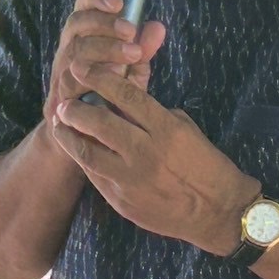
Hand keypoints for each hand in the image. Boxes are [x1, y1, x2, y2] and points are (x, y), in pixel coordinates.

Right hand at [45, 0, 165, 129]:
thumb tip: (157, 26)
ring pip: (74, 51)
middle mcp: (68, 48)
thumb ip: (141, 50)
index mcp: (84, 34)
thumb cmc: (110, 99)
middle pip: (77, 23)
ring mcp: (61, 72)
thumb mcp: (130, 72)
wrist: (83, 140)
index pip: (83, 4)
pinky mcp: (58, 97)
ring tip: (132, 54)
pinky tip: (113, 78)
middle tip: (130, 31)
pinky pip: (70, 82)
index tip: (119, 1)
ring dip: (104, 49)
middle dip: (105, 24)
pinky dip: (91, 78)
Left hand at [51, 61, 258, 255]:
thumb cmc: (205, 165)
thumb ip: (154, 113)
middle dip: (76, 108)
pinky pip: (95, 176)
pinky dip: (83, 159)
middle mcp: (147, 153)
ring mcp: (132, 179)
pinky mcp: (124, 201)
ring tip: (59, 123)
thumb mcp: (186, 129)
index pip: (126, 96)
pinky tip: (76, 148)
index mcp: (167, 129)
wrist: (219, 212)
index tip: (81, 67)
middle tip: (64, 101)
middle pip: (100, 123)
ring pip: (88, 152)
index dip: (99, 78)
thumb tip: (123, 98)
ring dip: (69, 135)